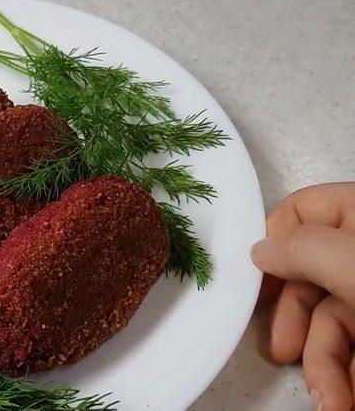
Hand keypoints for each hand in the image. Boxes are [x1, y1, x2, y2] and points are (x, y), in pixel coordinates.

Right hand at [252, 182, 354, 410]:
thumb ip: (304, 249)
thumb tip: (261, 250)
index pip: (305, 209)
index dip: (274, 242)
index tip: (254, 282)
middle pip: (309, 277)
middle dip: (297, 327)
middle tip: (283, 353)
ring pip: (332, 323)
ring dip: (323, 367)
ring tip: (333, 401)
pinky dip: (347, 376)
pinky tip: (348, 399)